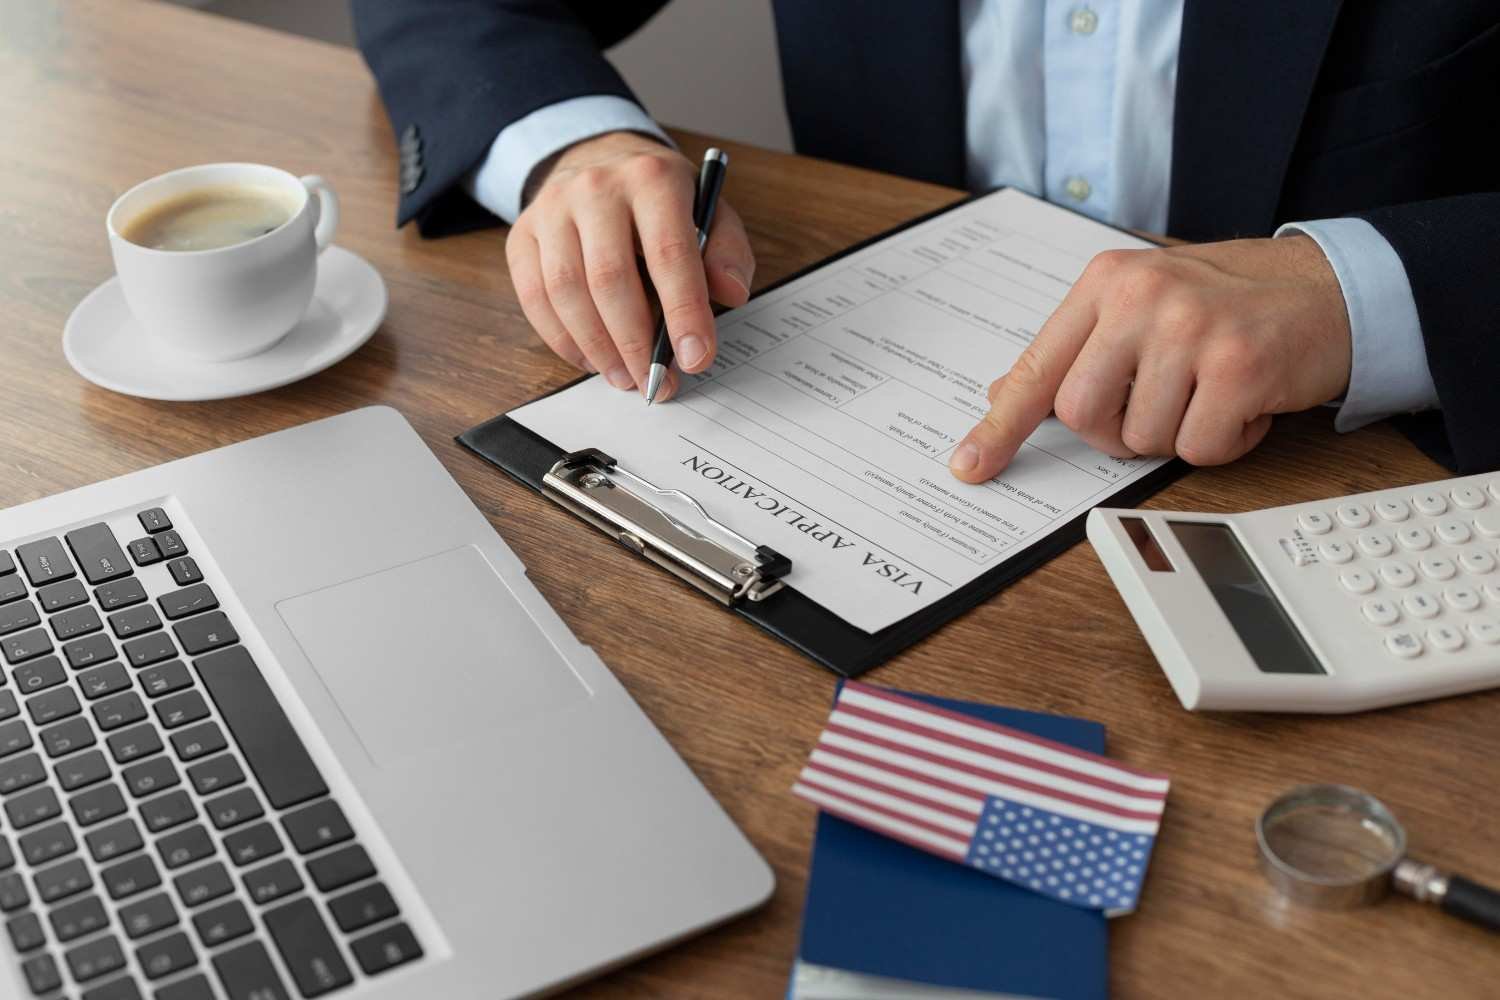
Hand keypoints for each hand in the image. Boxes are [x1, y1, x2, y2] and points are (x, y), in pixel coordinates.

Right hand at [505, 131, 754, 399]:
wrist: (599, 160)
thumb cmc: (660, 199)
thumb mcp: (709, 209)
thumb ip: (727, 250)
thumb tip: (732, 293)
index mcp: (652, 178)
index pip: (669, 253)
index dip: (683, 312)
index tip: (696, 359)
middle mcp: (596, 188)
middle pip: (610, 279)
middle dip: (636, 344)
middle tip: (657, 382)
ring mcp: (551, 209)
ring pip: (566, 292)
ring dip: (598, 349)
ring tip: (626, 377)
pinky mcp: (522, 234)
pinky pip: (534, 298)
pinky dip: (562, 340)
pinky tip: (590, 360)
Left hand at [948, 235, 1351, 481]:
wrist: (1331, 286)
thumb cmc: (1231, 303)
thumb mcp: (1142, 306)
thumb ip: (1078, 349)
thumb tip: (1006, 393)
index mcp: (1106, 282)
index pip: (1037, 367)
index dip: (1001, 426)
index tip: (970, 466)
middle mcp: (1141, 297)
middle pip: (1081, 413)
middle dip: (1115, 433)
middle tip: (1160, 407)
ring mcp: (1190, 328)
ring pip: (1140, 438)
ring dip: (1177, 435)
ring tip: (1212, 392)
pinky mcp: (1238, 365)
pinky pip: (1199, 447)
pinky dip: (1224, 442)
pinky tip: (1245, 402)